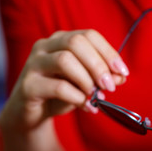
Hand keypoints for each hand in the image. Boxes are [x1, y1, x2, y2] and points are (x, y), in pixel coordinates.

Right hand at [0, 29, 128, 132]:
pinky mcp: (28, 86)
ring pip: (65, 61)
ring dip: (87, 80)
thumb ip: (103, 78)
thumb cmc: (61, 94)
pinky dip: (77, 97)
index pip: (89, 35)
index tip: (123, 71)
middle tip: (110, 86)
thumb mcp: (86, 84)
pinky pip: (57, 87)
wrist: (32, 114)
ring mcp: (33, 64)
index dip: (108, 52)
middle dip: (98, 65)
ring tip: (95, 96)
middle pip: (76, 43)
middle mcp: (45, 46)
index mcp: (61, 40)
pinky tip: (87, 106)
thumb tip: (121, 77)